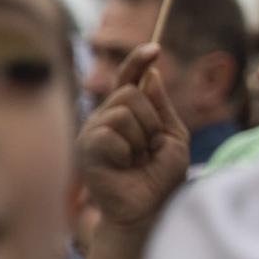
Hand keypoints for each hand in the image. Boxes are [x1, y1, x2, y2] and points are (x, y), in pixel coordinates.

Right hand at [76, 44, 190, 239]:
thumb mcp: (172, 138)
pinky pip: (110, 132)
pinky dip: (126, 150)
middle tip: (150, 149)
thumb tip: (151, 74)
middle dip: (152, 121)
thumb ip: (161, 107)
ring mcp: (93, 132)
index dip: (138, 61)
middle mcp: (105, 118)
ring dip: (141, 137)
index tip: (154, 48)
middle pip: (131, 92)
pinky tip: (122, 167)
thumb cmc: (160, 178)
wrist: (148, 210)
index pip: (129, 79)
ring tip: (136, 160)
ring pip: (123, 110)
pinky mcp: (86, 148)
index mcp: (127, 114)